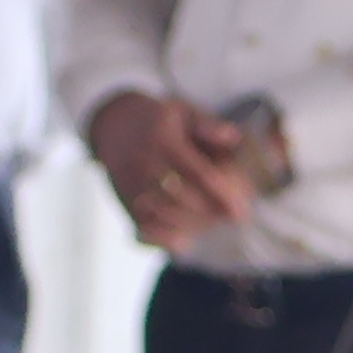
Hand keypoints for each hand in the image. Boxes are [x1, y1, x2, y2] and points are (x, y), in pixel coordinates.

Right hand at [88, 90, 254, 252]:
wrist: (112, 126)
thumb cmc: (158, 121)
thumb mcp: (184, 112)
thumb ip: (209, 125)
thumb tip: (233, 139)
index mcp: (165, 143)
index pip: (198, 175)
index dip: (222, 196)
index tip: (240, 213)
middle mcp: (145, 167)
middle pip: (185, 201)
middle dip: (212, 214)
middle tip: (229, 216)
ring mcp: (132, 188)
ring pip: (166, 219)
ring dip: (193, 227)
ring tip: (210, 224)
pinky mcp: (125, 204)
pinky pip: (144, 231)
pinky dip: (165, 239)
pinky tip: (184, 240)